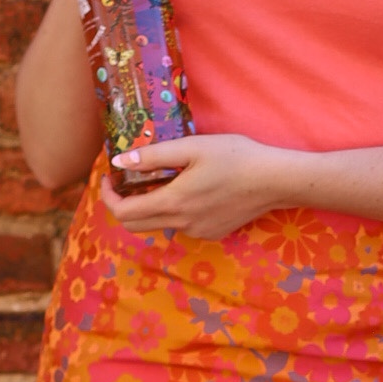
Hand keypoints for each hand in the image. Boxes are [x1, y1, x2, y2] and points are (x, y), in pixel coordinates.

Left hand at [101, 133, 291, 241]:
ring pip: (159, 226)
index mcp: (173, 202)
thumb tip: (119, 162)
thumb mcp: (192, 147)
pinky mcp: (212, 233)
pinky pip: (182, 226)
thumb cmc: (236, 157)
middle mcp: (182, 224)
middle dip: (122, 205)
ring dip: (149, 207)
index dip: (108, 197)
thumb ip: (153, 155)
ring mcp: (198, 232)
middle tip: (125, 183)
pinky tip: (191, 190)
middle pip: (135, 226)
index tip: (109, 178)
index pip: (123, 212)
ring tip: (160, 181)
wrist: (274, 181)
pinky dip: (174, 211)